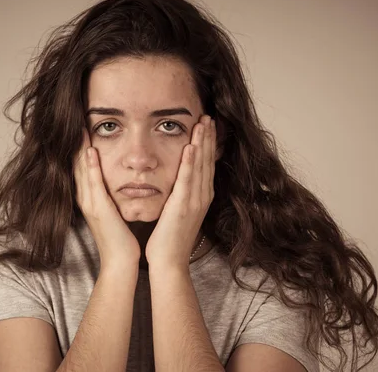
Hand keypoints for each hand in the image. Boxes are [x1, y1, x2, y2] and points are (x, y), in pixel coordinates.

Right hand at [74, 128, 140, 267]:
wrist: (121, 262)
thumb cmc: (121, 238)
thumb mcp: (113, 212)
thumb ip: (110, 196)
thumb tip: (115, 181)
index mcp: (89, 199)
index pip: (82, 167)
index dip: (80, 146)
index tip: (82, 126)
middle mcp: (86, 199)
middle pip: (77, 164)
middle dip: (77, 142)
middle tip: (75, 119)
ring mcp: (90, 204)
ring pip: (82, 170)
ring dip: (81, 148)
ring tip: (80, 127)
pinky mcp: (99, 210)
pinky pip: (93, 184)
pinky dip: (91, 167)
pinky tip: (91, 152)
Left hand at [145, 115, 215, 268]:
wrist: (169, 262)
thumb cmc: (168, 239)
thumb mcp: (177, 212)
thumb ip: (180, 195)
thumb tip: (177, 182)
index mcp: (200, 197)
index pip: (206, 164)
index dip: (208, 144)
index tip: (207, 125)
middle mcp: (201, 197)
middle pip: (207, 161)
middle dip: (208, 138)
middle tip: (208, 116)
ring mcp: (195, 202)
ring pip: (201, 166)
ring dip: (202, 143)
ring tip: (203, 123)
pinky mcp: (184, 207)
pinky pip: (188, 181)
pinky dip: (191, 163)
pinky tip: (191, 147)